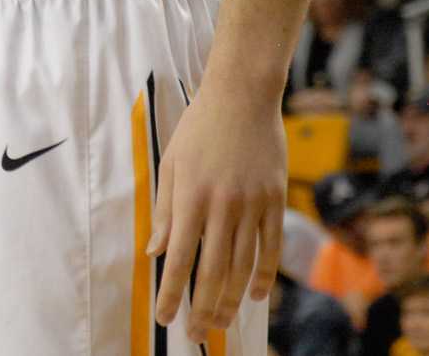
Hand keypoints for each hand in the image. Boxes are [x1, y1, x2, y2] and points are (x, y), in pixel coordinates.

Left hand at [144, 87, 284, 342]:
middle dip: (202, 308)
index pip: (179, 258)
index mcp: (191, 197)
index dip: (172, 293)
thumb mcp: (171, 164)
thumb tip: (154, 251)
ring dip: (230, 300)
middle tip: (195, 333)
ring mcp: (252, 204)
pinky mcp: (274, 200)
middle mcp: (222, 206)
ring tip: (220, 322)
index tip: (165, 318)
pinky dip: (263, 276)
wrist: (242, 95)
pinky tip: (254, 296)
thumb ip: (164, 210)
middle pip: (212, 271)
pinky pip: (270, 247)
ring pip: (242, 266)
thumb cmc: (199, 127)